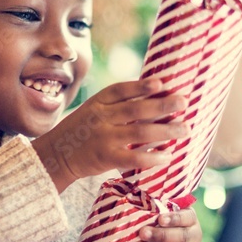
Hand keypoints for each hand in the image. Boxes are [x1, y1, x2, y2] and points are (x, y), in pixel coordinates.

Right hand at [32, 78, 187, 192]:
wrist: (56, 155)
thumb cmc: (81, 130)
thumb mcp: (93, 110)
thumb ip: (117, 105)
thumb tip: (154, 95)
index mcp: (97, 102)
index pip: (121, 90)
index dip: (141, 86)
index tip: (161, 83)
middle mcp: (100, 117)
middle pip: (136, 109)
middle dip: (163, 105)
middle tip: (185, 102)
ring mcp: (103, 138)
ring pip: (140, 132)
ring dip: (166, 130)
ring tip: (185, 129)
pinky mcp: (105, 158)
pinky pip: (133, 158)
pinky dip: (152, 157)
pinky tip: (167, 155)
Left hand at [138, 208, 201, 241]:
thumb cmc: (157, 227)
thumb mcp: (158, 217)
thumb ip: (152, 212)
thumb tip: (132, 205)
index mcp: (190, 219)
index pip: (187, 217)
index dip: (174, 218)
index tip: (159, 219)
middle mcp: (194, 237)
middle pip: (182, 237)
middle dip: (160, 235)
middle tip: (142, 233)